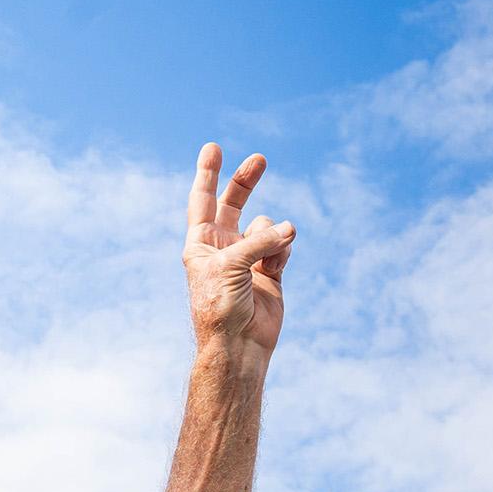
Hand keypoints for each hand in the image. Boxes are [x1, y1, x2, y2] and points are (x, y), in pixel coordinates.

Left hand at [183, 144, 293, 366]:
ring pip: (267, 226)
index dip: (208, 174)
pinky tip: (275, 268)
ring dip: (270, 236)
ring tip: (265, 260)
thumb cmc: (221, 305)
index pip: (202, 200)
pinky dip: (282, 252)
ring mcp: (248, 257)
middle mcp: (223, 247)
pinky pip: (282, 245)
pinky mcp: (271, 270)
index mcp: (201, 244)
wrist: (238, 344)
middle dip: (246, 181)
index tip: (213, 147)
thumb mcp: (231, 265)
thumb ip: (259, 241)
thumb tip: (291, 228)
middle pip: (234, 203)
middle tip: (259, 159)